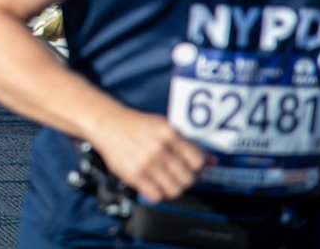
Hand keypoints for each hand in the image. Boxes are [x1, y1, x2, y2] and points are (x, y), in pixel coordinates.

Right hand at [90, 110, 208, 203]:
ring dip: (174, 188)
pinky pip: (156, 196)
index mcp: (168, 134)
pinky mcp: (134, 175)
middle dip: (187, 179)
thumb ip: (186, 143)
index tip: (194, 167)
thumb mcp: (163, 126)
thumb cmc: (137, 125)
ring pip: (175, 190)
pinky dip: (158, 194)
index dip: (199, 167)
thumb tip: (212, 161)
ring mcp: (146, 163)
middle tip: (180, 174)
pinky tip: (154, 184)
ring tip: (167, 180)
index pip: (197, 160)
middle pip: (188, 178)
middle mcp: (159, 149)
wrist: (107, 124)